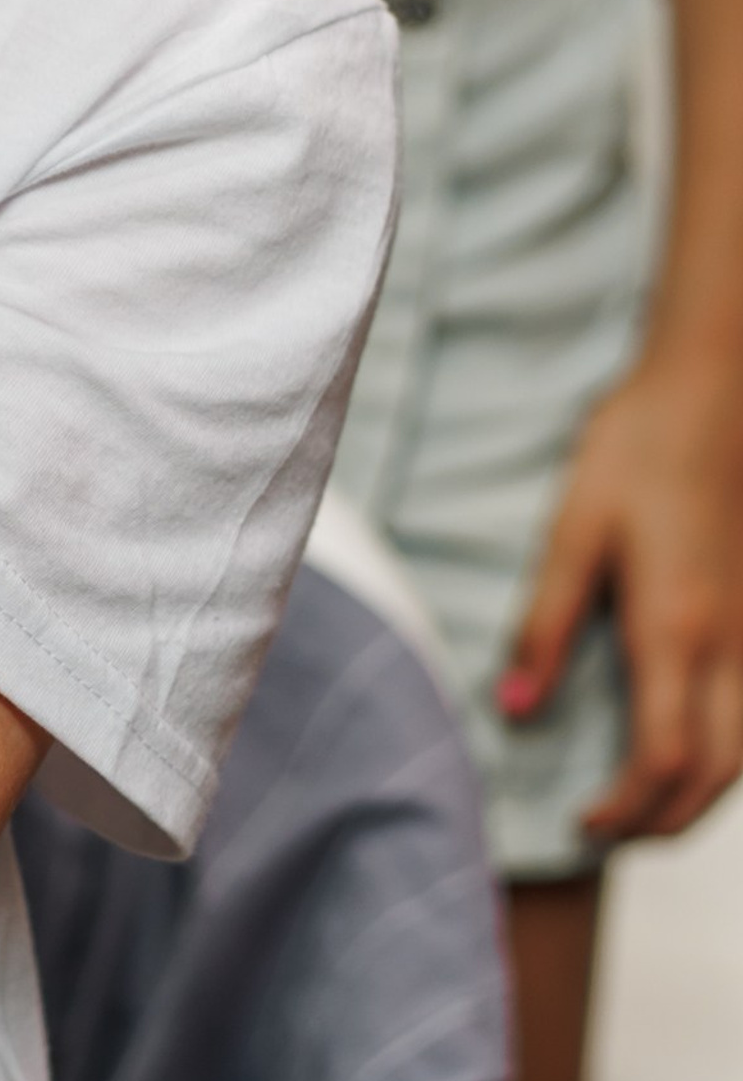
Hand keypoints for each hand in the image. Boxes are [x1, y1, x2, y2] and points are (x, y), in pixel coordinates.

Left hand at [503, 353, 742, 842]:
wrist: (712, 398)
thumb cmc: (633, 453)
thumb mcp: (572, 531)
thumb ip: (544, 625)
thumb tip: (513, 711)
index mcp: (676, 631)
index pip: (663, 763)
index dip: (623, 811)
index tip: (577, 825)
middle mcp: (733, 649)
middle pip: (715, 779)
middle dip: (664, 824)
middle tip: (604, 836)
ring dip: (700, 799)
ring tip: (639, 810)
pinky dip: (726, 758)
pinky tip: (689, 752)